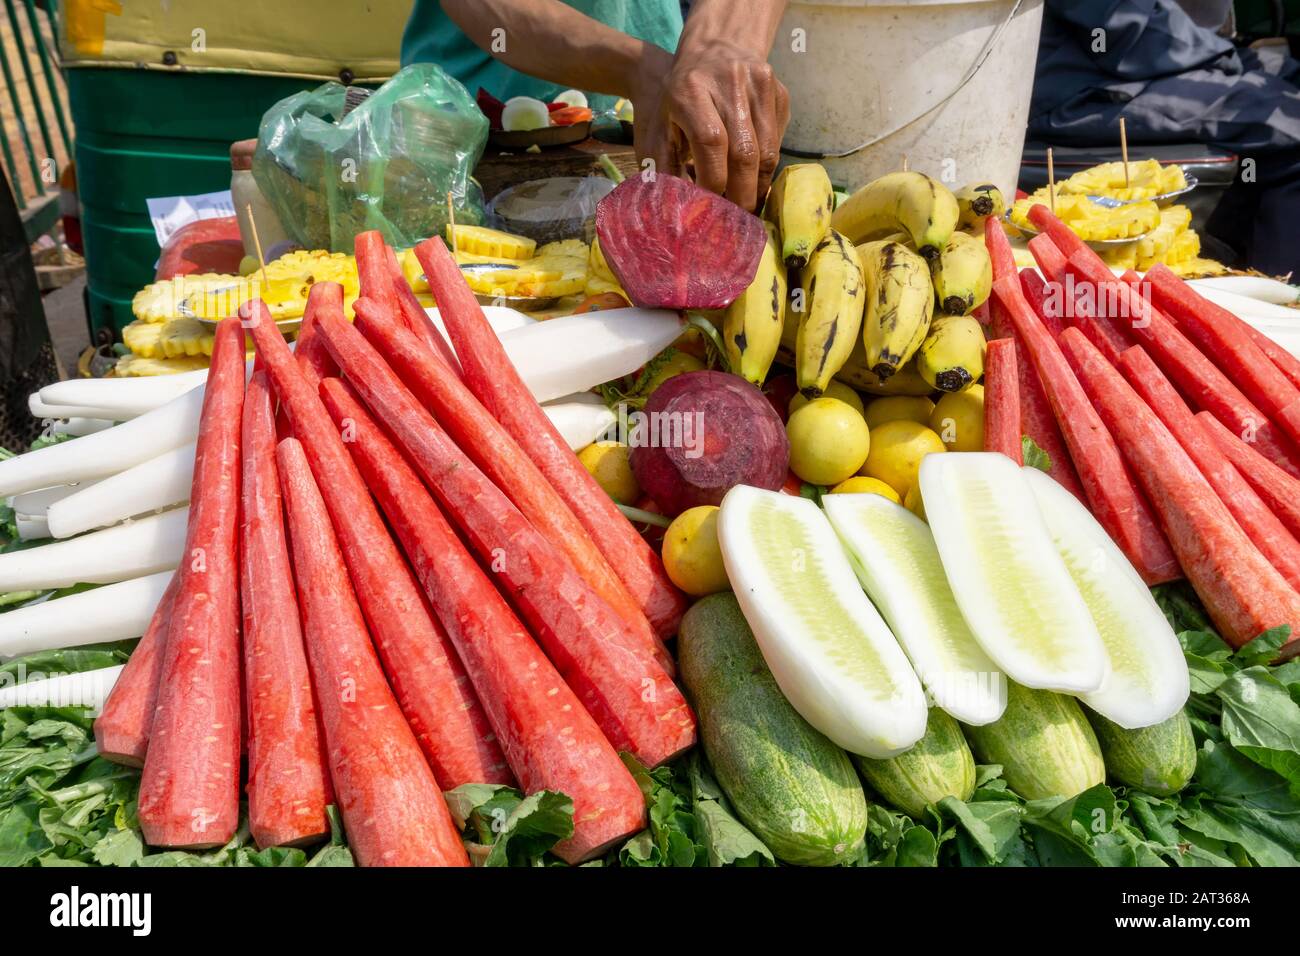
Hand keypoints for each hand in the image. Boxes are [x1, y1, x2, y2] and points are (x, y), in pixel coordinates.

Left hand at [638, 39, 789, 210]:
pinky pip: (779, 140)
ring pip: (768, 150)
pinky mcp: (781, 92)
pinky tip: (754, 177)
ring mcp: (761, 84)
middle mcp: (730, 83)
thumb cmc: (678, 98)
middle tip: (737, 220)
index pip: (711, 144)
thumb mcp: (659, 127)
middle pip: (745, 152)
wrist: (713, 48)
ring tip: (748, 205)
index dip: (713, 181)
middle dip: (742, 194)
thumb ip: (664, 169)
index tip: (709, 206)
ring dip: (759, 185)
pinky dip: (767, 165)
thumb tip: (676, 213)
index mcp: (692, 91)